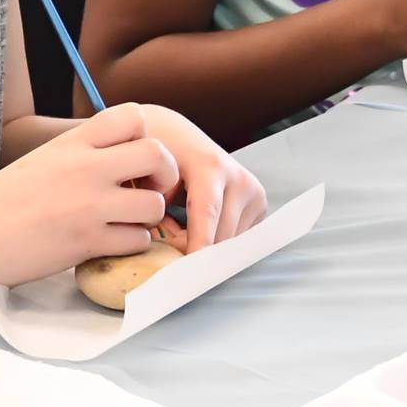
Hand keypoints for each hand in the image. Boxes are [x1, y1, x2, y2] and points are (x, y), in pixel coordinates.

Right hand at [0, 102, 179, 284]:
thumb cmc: (2, 201)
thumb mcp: (44, 159)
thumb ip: (82, 153)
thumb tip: (121, 156)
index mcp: (72, 143)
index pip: (134, 116)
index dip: (146, 136)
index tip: (134, 158)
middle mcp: (85, 168)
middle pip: (158, 154)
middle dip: (164, 174)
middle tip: (147, 189)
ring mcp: (89, 206)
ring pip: (154, 204)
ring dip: (148, 217)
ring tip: (126, 222)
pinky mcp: (87, 242)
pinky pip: (138, 240)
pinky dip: (132, 244)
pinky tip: (111, 242)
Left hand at [138, 105, 267, 250]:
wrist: (177, 134)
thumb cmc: (156, 155)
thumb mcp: (147, 175)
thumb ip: (153, 208)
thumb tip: (162, 244)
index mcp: (210, 165)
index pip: (207, 213)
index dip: (198, 245)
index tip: (187, 272)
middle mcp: (238, 177)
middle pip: (220, 235)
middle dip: (192, 250)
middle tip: (165, 246)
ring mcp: (253, 190)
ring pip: (230, 241)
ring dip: (205, 245)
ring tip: (178, 230)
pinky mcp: (259, 203)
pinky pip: (237, 237)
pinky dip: (217, 239)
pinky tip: (198, 227)